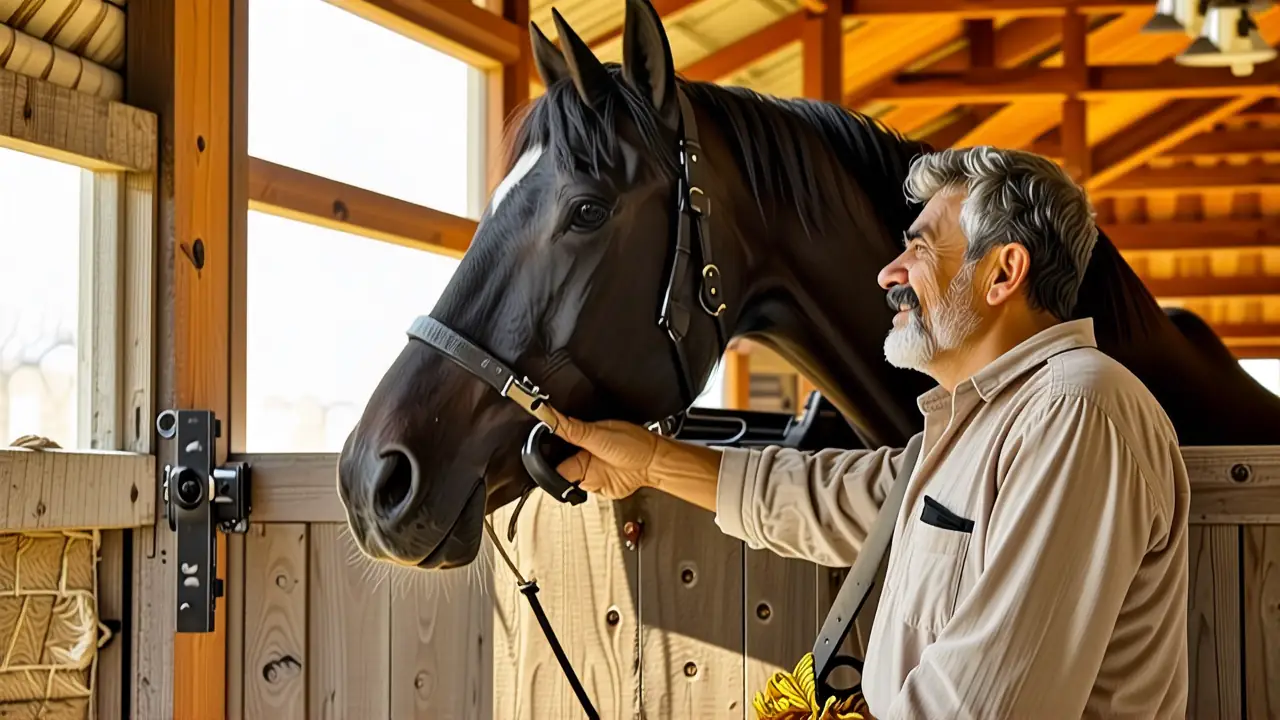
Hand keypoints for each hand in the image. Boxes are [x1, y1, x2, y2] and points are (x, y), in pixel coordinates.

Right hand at [547, 409, 661, 499]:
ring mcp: (589, 472)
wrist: (652, 464)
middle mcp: (583, 455)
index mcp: (581, 438)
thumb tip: (550, 414)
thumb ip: (572, 429)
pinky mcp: (596, 487)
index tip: (538, 452)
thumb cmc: (633, 443)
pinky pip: (581, 493)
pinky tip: (584, 486)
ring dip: (565, 482)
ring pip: (566, 481)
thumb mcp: (598, 434)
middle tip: (560, 467)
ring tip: (575, 476)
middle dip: (554, 469)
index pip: (554, 444)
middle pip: (557, 465)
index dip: (544, 450)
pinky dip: (578, 493)